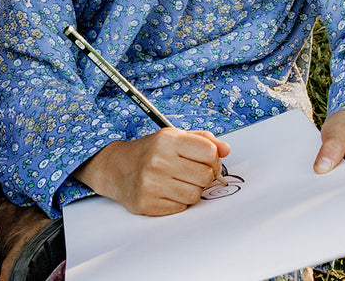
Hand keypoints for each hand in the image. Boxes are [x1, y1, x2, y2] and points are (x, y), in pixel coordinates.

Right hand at [73, 128, 230, 215]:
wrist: (118, 167)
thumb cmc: (151, 151)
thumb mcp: (174, 137)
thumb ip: (203, 140)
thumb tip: (226, 149)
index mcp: (168, 140)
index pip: (209, 152)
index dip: (214, 158)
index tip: (209, 160)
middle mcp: (159, 160)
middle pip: (206, 175)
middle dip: (205, 176)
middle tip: (194, 172)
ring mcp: (152, 183)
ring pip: (196, 194)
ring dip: (193, 190)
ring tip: (180, 181)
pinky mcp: (148, 203)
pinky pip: (181, 208)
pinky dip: (180, 201)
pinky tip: (169, 191)